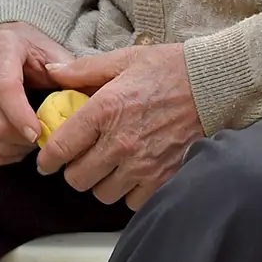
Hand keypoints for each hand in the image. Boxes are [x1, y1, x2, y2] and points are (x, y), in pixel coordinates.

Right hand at [0, 22, 73, 164]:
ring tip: (36, 138)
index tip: (39, 133)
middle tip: (48, 137)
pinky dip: (5, 154)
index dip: (20, 115)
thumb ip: (70, 73)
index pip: (3, 87)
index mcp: (0, 49)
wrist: (2, 45)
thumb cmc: (33, 51)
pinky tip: (20, 143)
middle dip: (25, 139)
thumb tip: (87, 100)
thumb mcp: (54, 51)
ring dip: (18, 148)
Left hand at [34, 43, 205, 209]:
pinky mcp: (164, 177)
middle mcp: (120, 142)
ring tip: (112, 165)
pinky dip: (131, 193)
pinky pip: (133, 202)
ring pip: (103, 194)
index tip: (47, 161)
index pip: (59, 148)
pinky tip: (135, 174)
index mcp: (104, 110)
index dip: (46, 159)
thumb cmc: (170, 68)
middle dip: (75, 170)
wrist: (215, 84)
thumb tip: (52, 71)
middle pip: (77, 179)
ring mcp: (143, 164)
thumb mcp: (124, 60)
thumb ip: (83, 70)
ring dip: (103, 182)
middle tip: (84, 158)